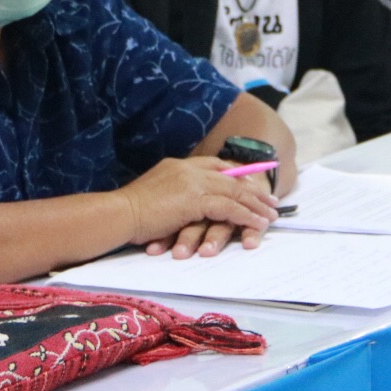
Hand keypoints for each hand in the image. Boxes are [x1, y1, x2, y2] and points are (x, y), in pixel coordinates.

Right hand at [117, 158, 275, 258]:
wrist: (119, 213)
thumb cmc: (127, 211)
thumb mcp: (153, 194)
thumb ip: (170, 193)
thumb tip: (179, 204)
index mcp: (178, 166)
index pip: (215, 166)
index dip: (236, 175)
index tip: (251, 183)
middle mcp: (188, 170)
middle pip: (230, 177)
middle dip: (253, 190)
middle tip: (271, 200)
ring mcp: (193, 183)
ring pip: (234, 192)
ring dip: (255, 205)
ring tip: (271, 216)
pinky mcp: (195, 200)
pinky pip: (229, 207)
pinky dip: (246, 216)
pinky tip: (257, 224)